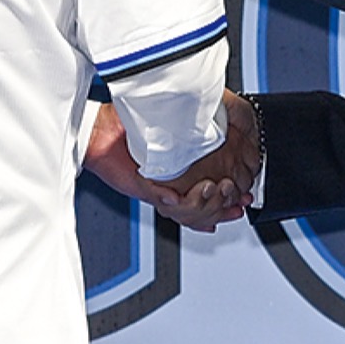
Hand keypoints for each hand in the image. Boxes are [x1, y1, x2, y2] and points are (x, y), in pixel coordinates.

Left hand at [82, 96, 259, 231]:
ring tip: (209, 189)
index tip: (242, 202)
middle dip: (220, 206)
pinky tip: (175, 194)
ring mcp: (159, 192)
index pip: (210, 204)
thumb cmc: (131, 129)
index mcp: (181, 182)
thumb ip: (197, 138)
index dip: (227, 207)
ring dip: (202, 205)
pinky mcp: (143, 189)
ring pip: (186, 213)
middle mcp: (171, 191)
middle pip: (203, 214)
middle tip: (230, 193)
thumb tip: (225, 135)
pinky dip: (171, 200)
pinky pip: (163, 202)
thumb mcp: (175, 131)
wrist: (102, 131)